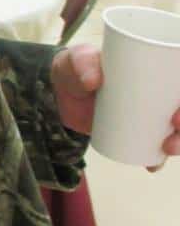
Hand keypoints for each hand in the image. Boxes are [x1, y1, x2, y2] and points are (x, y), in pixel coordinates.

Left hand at [52, 45, 179, 167]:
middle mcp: (155, 92)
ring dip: (179, 142)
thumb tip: (93, 80)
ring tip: (167, 149)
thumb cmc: (74, 69)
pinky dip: (157, 158)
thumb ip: (82, 63)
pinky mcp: (134, 132)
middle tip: (176, 127)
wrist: (58, 93)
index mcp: (151, 68)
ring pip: (174, 130)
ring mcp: (145, 114)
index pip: (178, 80)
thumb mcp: (76, 60)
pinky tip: (153, 165)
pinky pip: (153, 147)